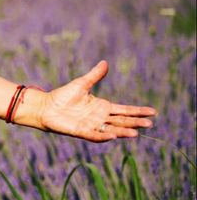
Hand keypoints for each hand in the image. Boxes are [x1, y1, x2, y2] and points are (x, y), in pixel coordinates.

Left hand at [33, 60, 155, 141]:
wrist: (46, 106)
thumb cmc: (63, 95)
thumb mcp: (82, 84)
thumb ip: (94, 75)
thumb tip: (105, 62)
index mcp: (103, 107)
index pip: (125, 110)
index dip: (138, 111)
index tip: (153, 112)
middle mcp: (100, 118)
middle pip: (122, 121)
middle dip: (135, 122)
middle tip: (149, 123)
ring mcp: (92, 125)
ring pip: (112, 129)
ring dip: (123, 132)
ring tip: (136, 133)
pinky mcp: (81, 131)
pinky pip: (94, 135)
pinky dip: (103, 136)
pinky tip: (113, 136)